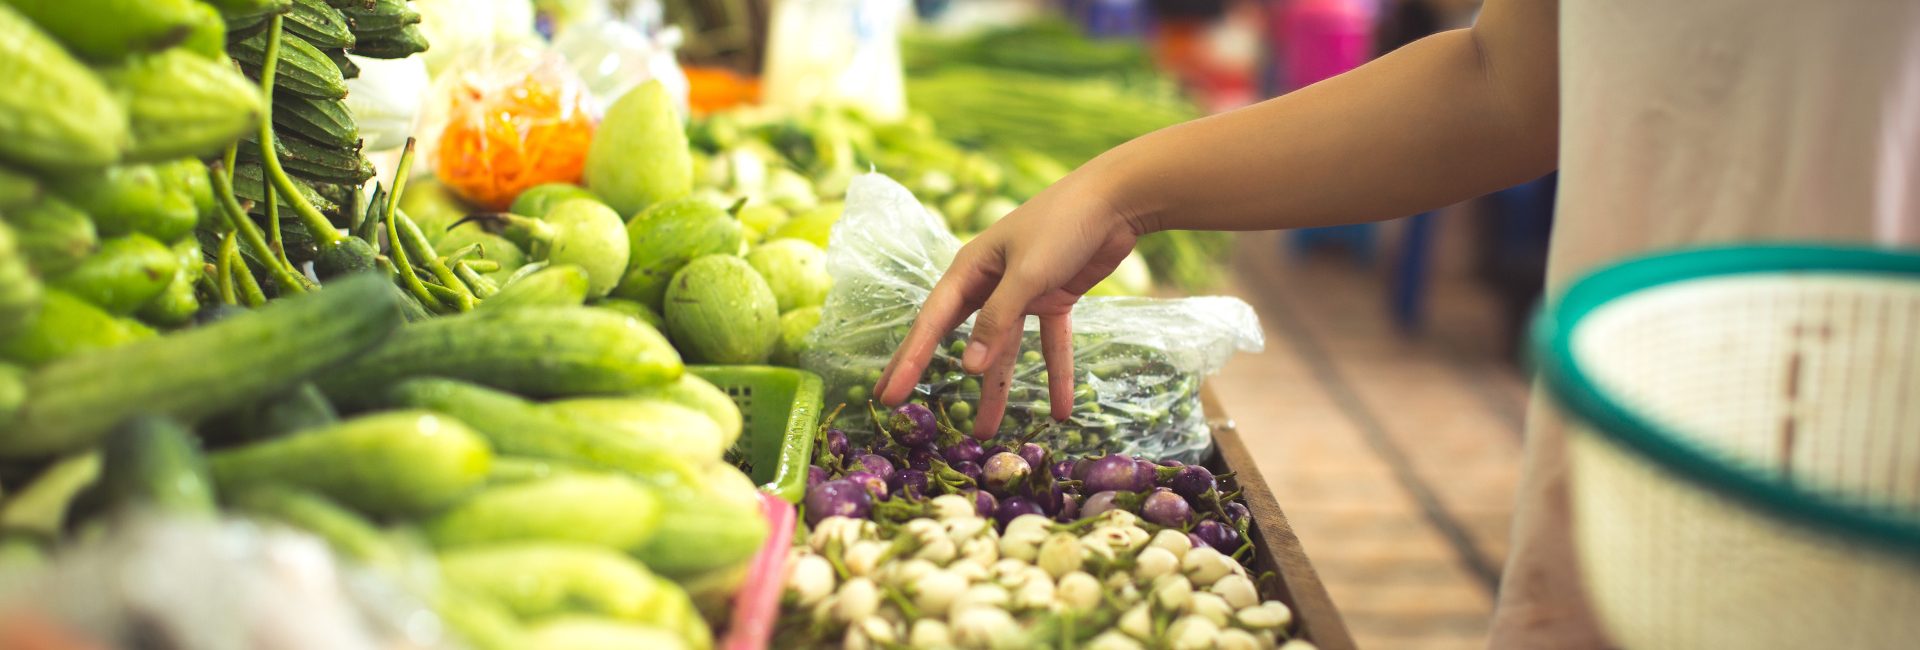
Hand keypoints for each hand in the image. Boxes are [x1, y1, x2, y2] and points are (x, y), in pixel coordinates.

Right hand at [873, 171, 1145, 437]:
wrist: (1116, 199)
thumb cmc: (1062, 224)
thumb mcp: (1027, 274)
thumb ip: (998, 321)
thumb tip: (969, 367)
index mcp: (970, 269)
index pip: (932, 323)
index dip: (910, 361)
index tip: (888, 396)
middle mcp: (990, 282)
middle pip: (957, 336)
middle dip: (933, 373)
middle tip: (904, 410)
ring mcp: (1022, 292)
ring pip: (1005, 350)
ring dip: (999, 389)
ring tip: (986, 432)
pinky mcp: (1054, 297)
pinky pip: (1050, 343)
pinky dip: (1057, 374)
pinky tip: (1061, 410)